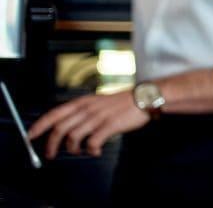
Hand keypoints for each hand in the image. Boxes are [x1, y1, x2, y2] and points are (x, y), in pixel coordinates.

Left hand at [28, 92, 149, 157]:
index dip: (40, 126)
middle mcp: (88, 109)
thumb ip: (83, 112)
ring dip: (72, 148)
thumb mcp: (97, 102)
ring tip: (77, 151)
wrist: (144, 98)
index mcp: (83, 102)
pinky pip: (93, 142)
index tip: (30, 136)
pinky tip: (94, 150)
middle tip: (49, 153)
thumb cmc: (122, 102)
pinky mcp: (110, 125)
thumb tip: (67, 127)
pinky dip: (91, 150)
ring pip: (74, 136)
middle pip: (60, 128)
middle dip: (51, 144)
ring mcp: (98, 117)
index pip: (55, 114)